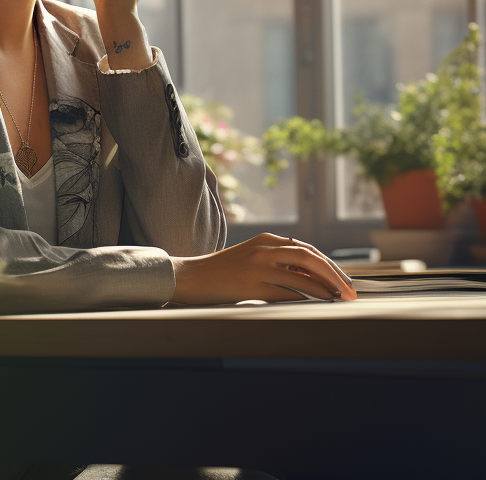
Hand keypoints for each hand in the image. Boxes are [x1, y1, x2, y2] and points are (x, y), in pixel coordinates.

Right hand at [170, 233, 358, 304]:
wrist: (193, 277)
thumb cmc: (225, 271)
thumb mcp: (252, 257)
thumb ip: (278, 261)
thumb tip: (314, 278)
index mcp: (266, 240)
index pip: (307, 249)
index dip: (330, 266)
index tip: (345, 282)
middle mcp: (264, 250)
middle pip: (309, 258)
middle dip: (335, 276)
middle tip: (351, 293)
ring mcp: (258, 267)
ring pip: (302, 275)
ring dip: (325, 289)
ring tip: (339, 300)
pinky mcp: (251, 286)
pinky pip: (287, 292)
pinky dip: (307, 299)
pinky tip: (318, 305)